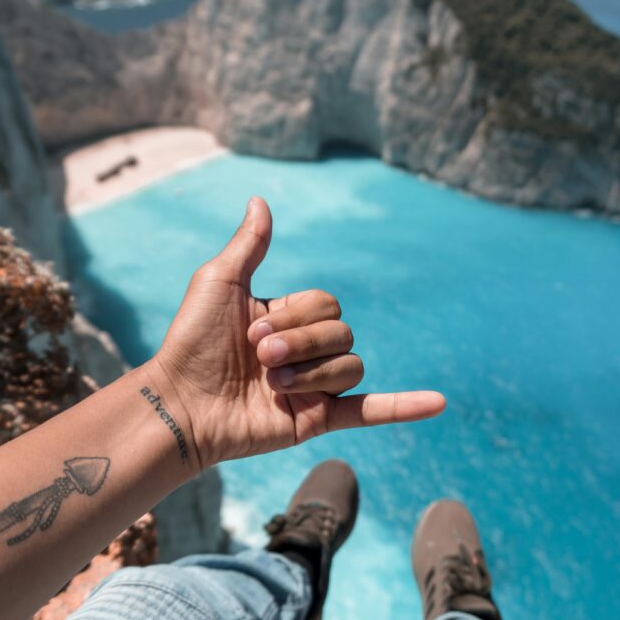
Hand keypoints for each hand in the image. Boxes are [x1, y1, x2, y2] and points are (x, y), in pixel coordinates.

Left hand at [151, 197, 444, 468]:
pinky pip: (372, 410)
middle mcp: (306, 353)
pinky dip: (405, 407)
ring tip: (273, 381)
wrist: (179, 403)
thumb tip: (260, 199)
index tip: (250, 328)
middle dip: (302, 341)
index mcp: (288, 319)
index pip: (327, 304)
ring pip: (352, 365)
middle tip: (259, 354)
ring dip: (314, 371)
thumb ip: (249, 245)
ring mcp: (314, 387)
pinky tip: (440, 403)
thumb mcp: (219, 282)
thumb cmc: (191, 342)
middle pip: (343, 332)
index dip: (295, 315)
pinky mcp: (317, 420)